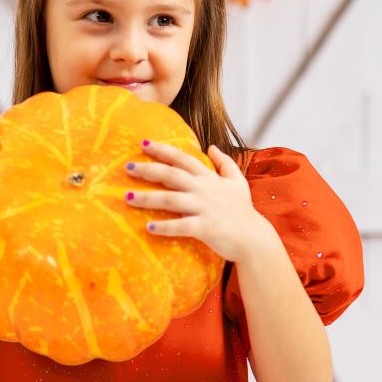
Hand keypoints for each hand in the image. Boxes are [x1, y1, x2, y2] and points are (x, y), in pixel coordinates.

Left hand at [125, 141, 275, 262]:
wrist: (254, 238)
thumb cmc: (243, 211)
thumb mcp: (238, 182)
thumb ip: (225, 163)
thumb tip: (212, 146)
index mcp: (208, 178)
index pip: (183, 159)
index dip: (163, 150)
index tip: (143, 143)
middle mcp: (204, 190)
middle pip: (172, 175)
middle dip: (148, 169)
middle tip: (127, 167)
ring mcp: (205, 208)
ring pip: (172, 199)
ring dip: (148, 198)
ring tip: (127, 197)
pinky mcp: (206, 227)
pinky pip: (182, 226)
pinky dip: (165, 227)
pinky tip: (148, 227)